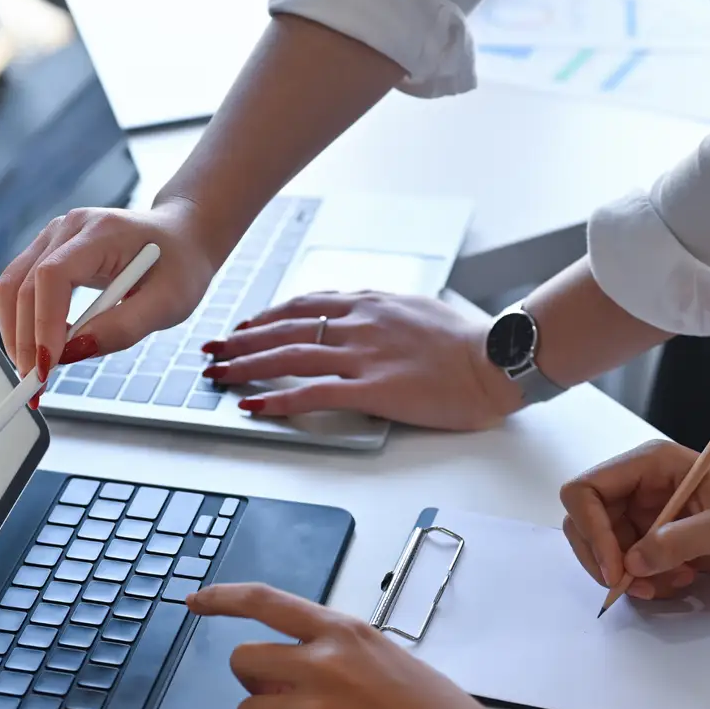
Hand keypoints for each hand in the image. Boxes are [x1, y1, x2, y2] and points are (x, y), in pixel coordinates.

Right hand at [0, 199, 221, 380]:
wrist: (182, 236)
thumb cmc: (180, 266)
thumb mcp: (168, 304)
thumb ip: (123, 328)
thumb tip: (73, 352)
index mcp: (103, 231)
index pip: (53, 276)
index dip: (43, 324)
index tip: (46, 367)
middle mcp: (69, 228)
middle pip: (23, 285)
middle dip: (24, 341)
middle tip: (35, 387)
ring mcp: (54, 237)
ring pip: (11, 287)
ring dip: (17, 334)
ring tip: (35, 373)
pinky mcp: (48, 252)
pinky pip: (20, 288)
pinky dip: (24, 323)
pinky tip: (42, 349)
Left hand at [200, 292, 521, 429]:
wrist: (495, 359)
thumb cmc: (467, 341)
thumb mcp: (419, 309)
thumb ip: (384, 313)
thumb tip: (366, 317)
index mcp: (370, 303)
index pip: (304, 305)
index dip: (267, 317)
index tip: (245, 327)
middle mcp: (359, 324)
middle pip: (285, 328)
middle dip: (242, 340)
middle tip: (214, 350)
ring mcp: (362, 356)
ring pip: (289, 356)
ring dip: (246, 365)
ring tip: (218, 375)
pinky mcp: (371, 389)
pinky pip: (312, 393)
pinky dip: (277, 398)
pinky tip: (253, 404)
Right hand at [559, 440, 709, 599]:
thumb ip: (679, 541)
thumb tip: (630, 564)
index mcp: (653, 464)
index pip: (587, 490)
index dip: (590, 530)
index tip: (616, 568)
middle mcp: (644, 487)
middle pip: (586, 522)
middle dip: (603, 558)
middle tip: (632, 587)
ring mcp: (653, 517)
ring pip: (607, 549)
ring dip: (626, 576)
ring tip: (665, 586)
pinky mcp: (666, 544)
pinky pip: (632, 567)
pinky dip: (645, 583)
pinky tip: (680, 583)